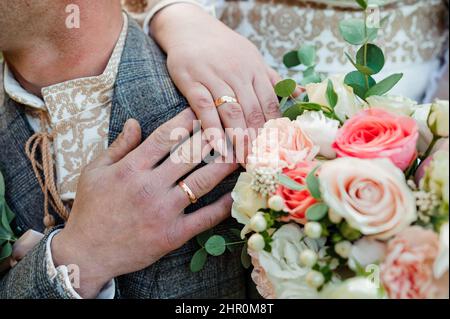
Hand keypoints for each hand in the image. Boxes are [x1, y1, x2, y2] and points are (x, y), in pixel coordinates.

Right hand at [51, 109, 237, 297]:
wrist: (87, 253)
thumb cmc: (91, 209)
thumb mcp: (94, 172)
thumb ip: (118, 146)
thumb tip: (134, 122)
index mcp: (130, 169)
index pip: (165, 137)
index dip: (186, 120)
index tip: (201, 110)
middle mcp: (150, 187)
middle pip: (189, 155)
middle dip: (212, 137)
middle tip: (230, 125)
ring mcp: (163, 211)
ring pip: (201, 182)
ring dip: (223, 165)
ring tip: (240, 152)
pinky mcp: (173, 235)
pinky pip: (204, 218)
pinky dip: (223, 206)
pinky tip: (236, 193)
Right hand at [151, 4, 281, 161]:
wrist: (190, 28)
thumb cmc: (224, 48)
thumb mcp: (252, 58)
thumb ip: (273, 79)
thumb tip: (302, 95)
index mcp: (255, 69)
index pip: (270, 104)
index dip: (275, 130)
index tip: (278, 151)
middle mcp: (238, 73)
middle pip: (253, 112)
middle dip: (259, 140)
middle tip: (262, 163)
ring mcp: (214, 76)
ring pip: (232, 112)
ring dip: (239, 138)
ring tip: (244, 160)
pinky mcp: (192, 80)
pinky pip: (204, 108)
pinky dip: (212, 129)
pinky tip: (218, 147)